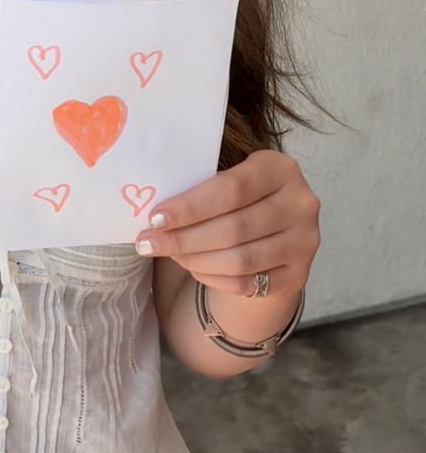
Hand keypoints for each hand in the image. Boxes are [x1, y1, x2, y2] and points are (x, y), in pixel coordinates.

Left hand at [135, 151, 320, 298]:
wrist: (274, 229)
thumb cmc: (237, 198)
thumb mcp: (228, 178)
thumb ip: (201, 187)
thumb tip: (153, 214)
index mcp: (279, 168)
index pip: (231, 189)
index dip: (190, 206)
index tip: (154, 218)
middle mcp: (301, 203)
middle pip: (234, 228)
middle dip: (184, 238)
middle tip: (148, 243)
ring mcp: (305, 242)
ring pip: (240, 260)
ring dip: (195, 260)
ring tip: (168, 254)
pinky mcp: (299, 275)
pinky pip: (247, 284)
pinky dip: (213, 278)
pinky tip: (192, 268)